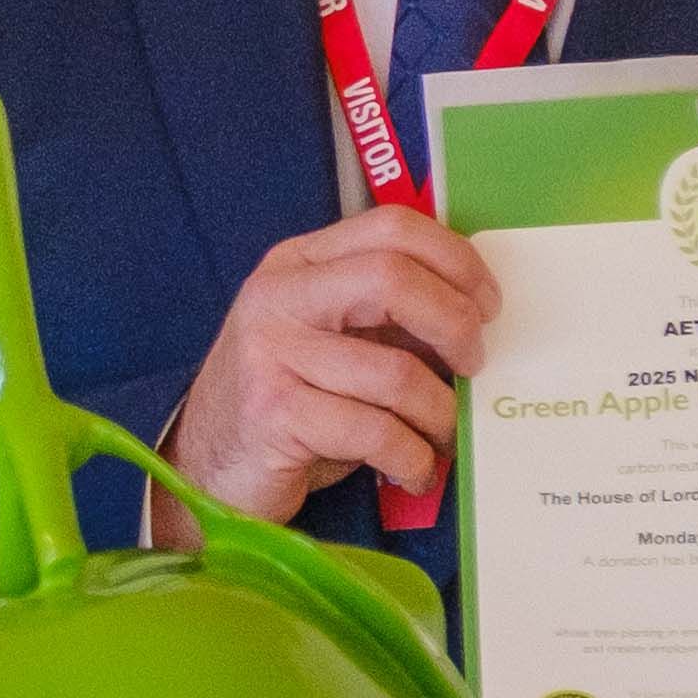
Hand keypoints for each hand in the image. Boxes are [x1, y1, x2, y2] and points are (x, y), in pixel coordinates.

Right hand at [154, 207, 498, 533]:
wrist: (210, 466)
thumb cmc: (289, 401)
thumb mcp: (332, 340)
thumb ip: (388, 317)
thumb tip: (477, 316)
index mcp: (298, 263)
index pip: (390, 227)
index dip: (455, 259)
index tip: (487, 305)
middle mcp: (279, 297)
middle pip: (393, 278)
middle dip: (455, 325)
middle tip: (473, 366)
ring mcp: (271, 353)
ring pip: (396, 373)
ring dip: (441, 415)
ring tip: (443, 437)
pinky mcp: (274, 413)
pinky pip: (376, 433)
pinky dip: (413, 460)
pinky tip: (412, 470)